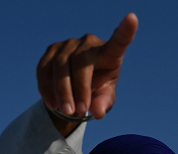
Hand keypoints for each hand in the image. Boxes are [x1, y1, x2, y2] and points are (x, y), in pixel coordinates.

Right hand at [37, 13, 138, 134]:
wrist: (75, 89)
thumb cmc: (97, 90)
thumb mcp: (104, 98)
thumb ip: (104, 103)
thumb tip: (98, 112)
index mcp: (110, 53)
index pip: (119, 42)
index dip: (126, 31)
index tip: (133, 18)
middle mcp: (89, 43)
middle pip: (80, 62)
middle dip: (78, 89)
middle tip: (79, 110)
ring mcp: (69, 44)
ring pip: (60, 66)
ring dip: (62, 91)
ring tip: (67, 111)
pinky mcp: (51, 50)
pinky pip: (44, 69)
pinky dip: (47, 89)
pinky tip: (53, 104)